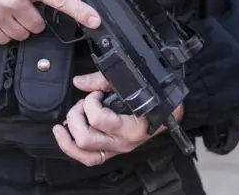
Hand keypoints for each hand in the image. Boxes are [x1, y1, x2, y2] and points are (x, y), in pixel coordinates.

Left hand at [53, 72, 183, 166]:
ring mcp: (117, 149)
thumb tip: (79, 82)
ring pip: (84, 154)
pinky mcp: (112, 151)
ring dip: (69, 138)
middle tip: (82, 104)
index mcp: (130, 127)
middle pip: (86, 139)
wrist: (172, 112)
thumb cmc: (155, 97)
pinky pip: (89, 158)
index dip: (91, 102)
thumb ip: (102, 80)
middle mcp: (123, 142)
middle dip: (76, 117)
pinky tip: (65, 135)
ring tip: (66, 122)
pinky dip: (73, 148)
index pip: (99, 119)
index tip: (97, 93)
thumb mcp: (130, 83)